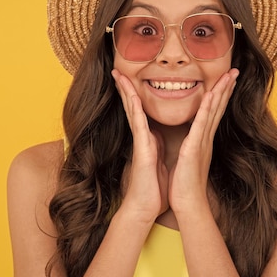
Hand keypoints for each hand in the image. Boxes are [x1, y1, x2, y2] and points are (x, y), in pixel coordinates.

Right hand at [112, 69, 168, 222]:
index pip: (140, 111)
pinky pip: (139, 125)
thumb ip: (158, 146)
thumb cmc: (154, 188)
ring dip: (126, 92)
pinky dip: (135, 109)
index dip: (135, 94)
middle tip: (117, 69)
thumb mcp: (159, 160)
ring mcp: (140, 141)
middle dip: (125, 87)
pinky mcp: (142, 148)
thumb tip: (159, 137)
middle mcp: (142, 136)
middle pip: (132, 106)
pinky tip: (132, 96)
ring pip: (132, 111)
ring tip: (118, 74)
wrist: (147, 207)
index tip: (130, 78)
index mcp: (148, 138)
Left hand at [168, 68, 239, 213]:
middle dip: (227, 88)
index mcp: (203, 140)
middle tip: (234, 71)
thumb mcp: (190, 160)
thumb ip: (193, 147)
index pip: (214, 113)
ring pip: (213, 111)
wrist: (187, 203)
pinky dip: (207, 108)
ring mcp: (202, 141)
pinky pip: (202, 123)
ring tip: (229, 75)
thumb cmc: (186, 184)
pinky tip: (212, 94)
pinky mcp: (195, 147)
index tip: (227, 80)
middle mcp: (206, 138)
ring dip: (221, 92)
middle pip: (218, 108)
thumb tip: (193, 141)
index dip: (221, 95)